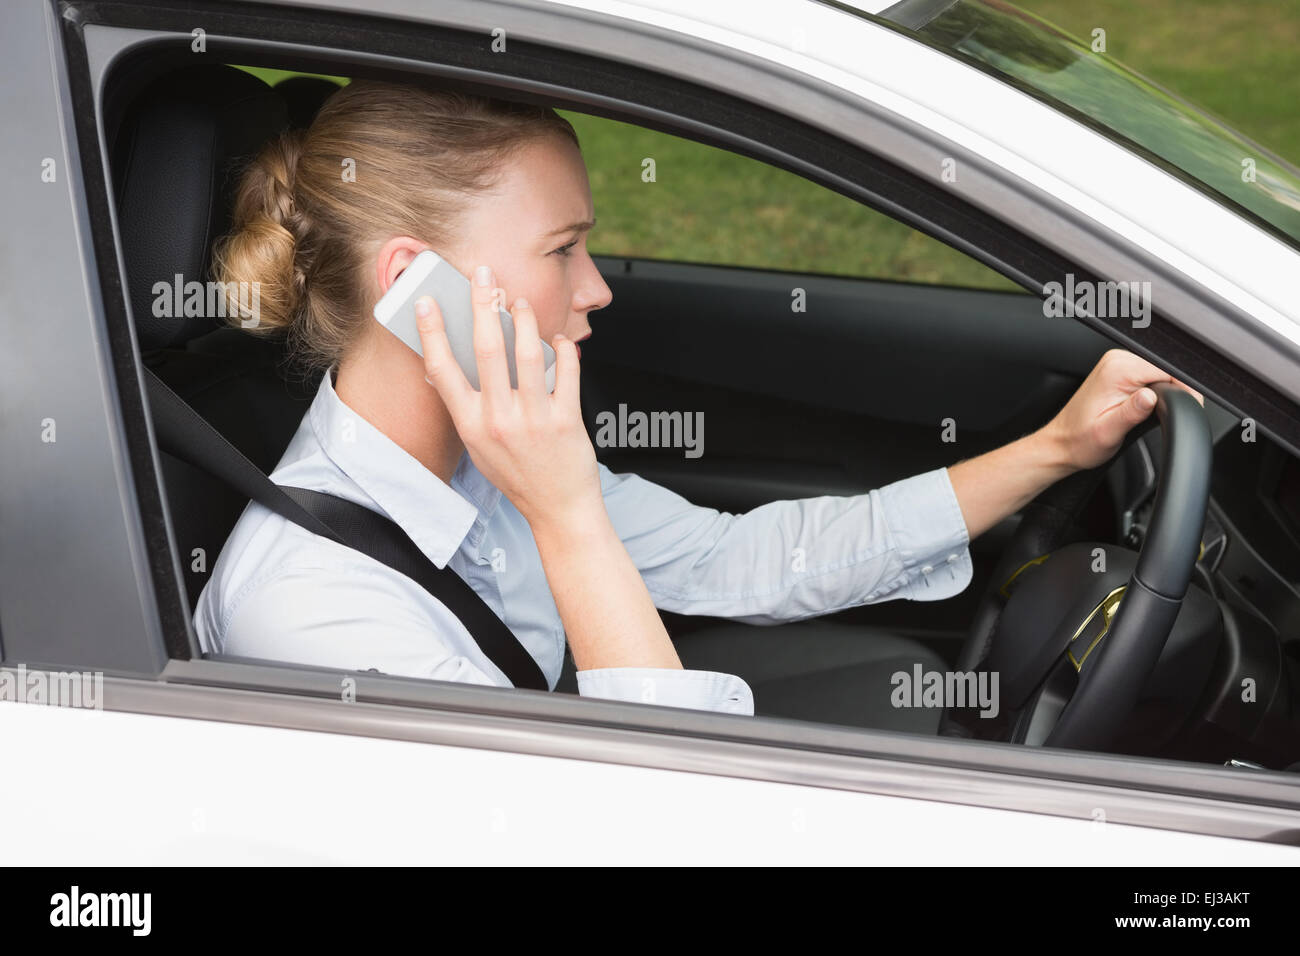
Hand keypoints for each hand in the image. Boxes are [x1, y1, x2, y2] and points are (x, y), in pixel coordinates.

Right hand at [415, 264, 600, 528]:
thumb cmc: (517, 475)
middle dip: (483, 303)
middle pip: (486, 348)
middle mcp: (498, 420)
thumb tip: (446, 370)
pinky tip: (559, 340)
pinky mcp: (566, 419)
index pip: (442, 369)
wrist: (557, 508)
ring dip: (524, 318)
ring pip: (528, 352)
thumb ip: (467, 409)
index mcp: (470, 425)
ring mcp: (533, 419)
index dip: (432, 331)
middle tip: (483, 274)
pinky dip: (564, 349)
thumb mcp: (479, 446)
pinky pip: (566, 370)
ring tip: (521, 303)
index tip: (426, 301)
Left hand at [1042, 348, 1203, 471]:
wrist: (1062, 443)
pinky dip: (1154, 390)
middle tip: (1159, 417)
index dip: (1183, 389)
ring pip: (1160, 372)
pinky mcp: (1120, 370)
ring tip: (1145, 414)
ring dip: (1163, 391)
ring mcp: (1118, 363)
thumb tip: (1151, 397)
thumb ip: (1132, 413)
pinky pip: (1149, 375)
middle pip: (1166, 368)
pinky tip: (1142, 406)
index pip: (1167, 369)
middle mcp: (1117, 361)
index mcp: (1116, 371)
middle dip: (1171, 392)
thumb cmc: (1080, 441)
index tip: (1187, 406)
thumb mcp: (1108, 433)